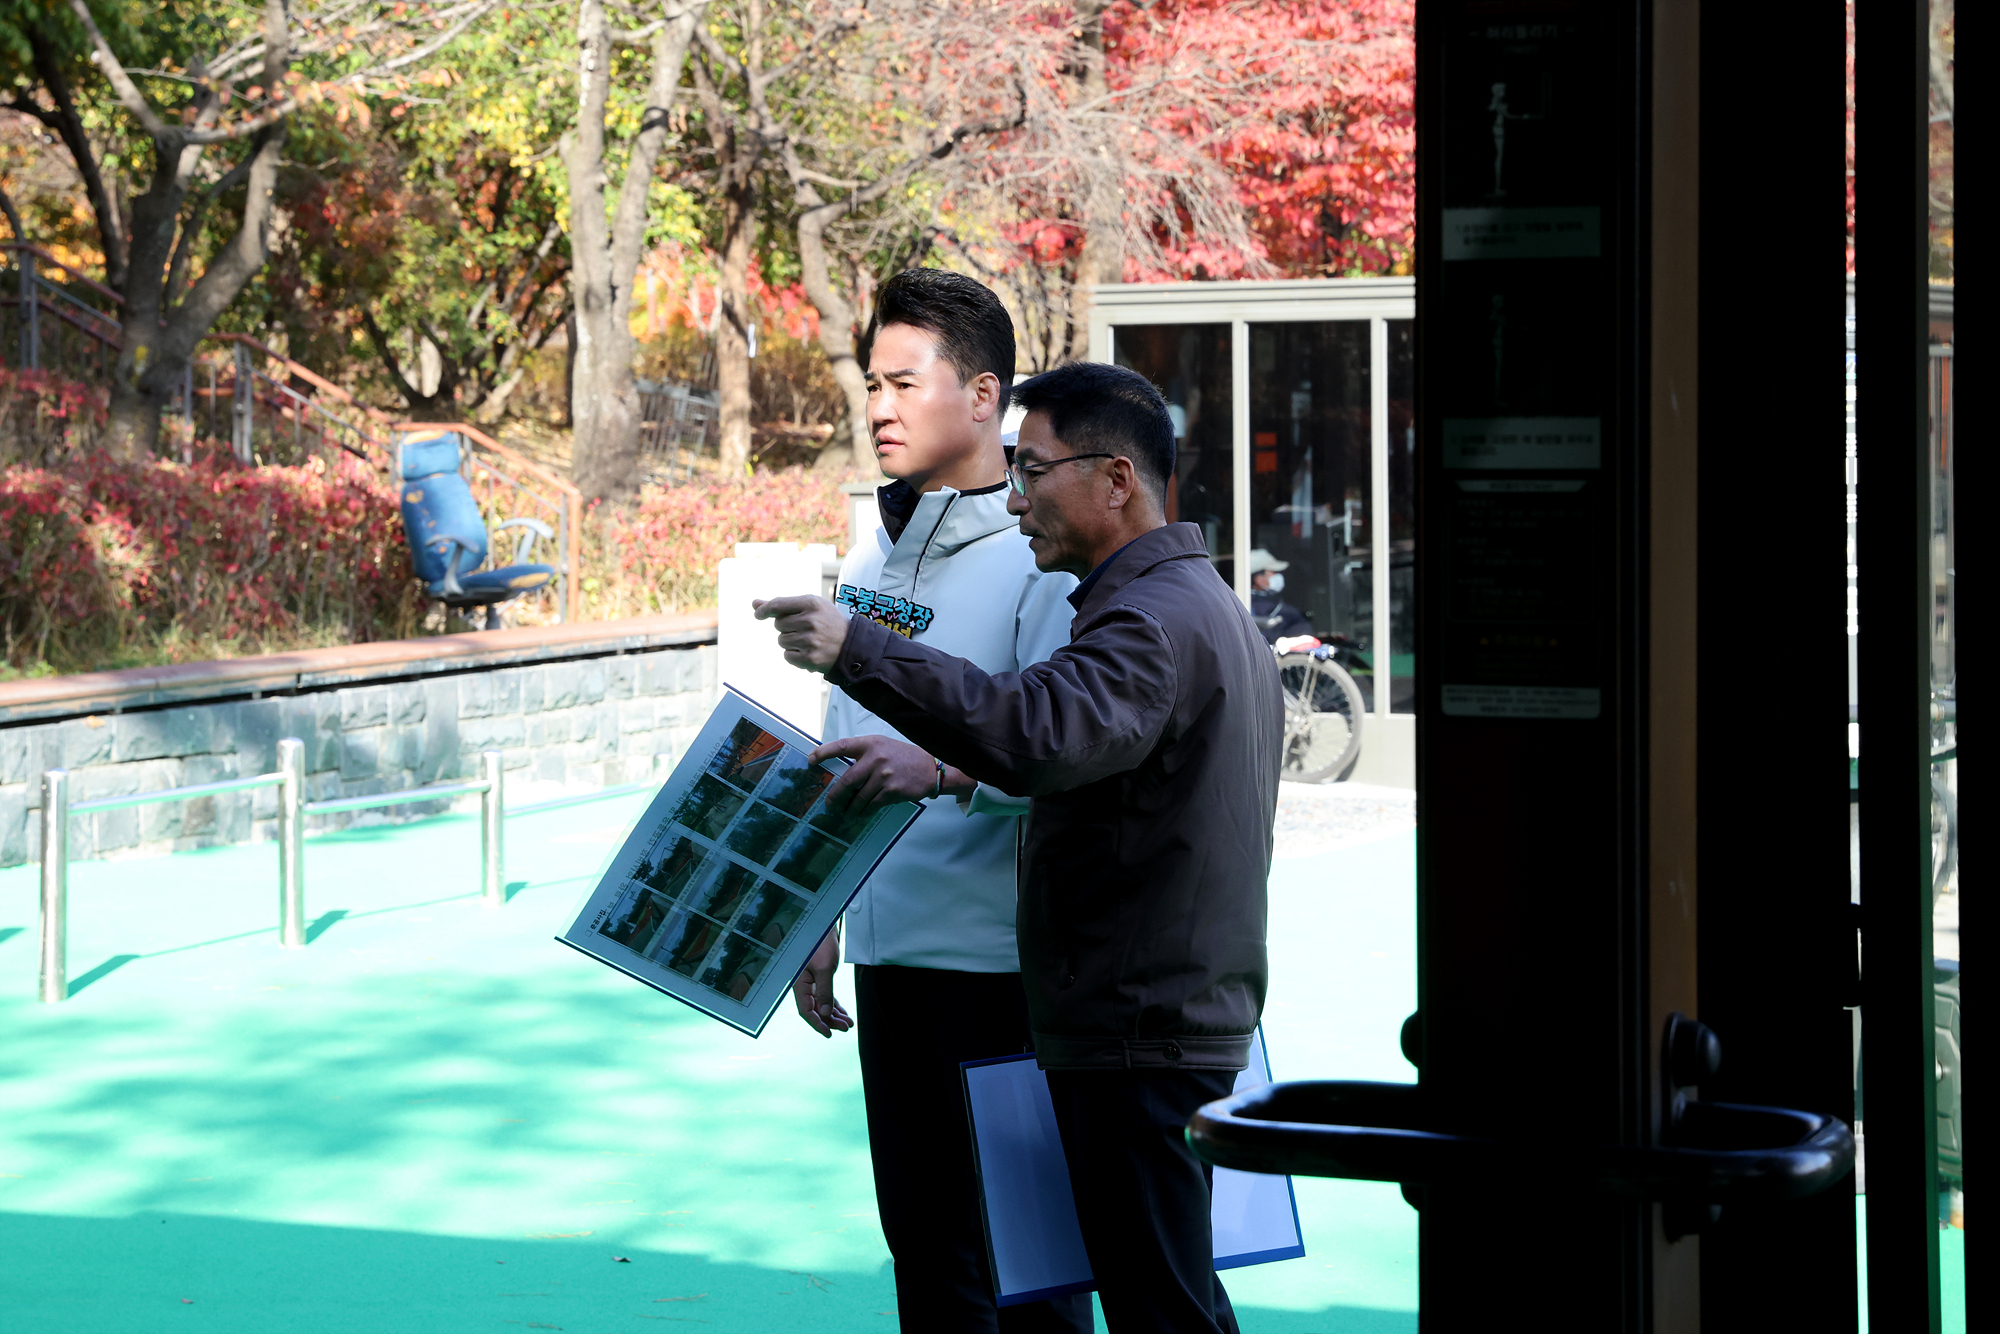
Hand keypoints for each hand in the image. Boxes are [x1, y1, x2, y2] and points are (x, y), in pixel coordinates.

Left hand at [753, 595, 847, 672]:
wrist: (852, 645)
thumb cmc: (827, 622)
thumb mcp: (810, 606)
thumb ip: (782, 605)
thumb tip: (754, 603)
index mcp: (811, 603)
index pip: (778, 605)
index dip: (764, 610)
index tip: (758, 614)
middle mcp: (810, 620)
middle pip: (778, 625)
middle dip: (786, 627)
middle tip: (804, 629)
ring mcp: (810, 640)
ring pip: (781, 641)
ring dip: (790, 642)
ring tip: (809, 641)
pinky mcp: (810, 658)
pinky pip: (787, 656)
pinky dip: (794, 655)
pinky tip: (808, 652)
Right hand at [792, 929, 850, 1037]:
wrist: (822, 925)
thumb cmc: (820, 942)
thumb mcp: (825, 968)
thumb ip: (825, 991)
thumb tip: (826, 1012)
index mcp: (799, 984)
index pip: (806, 1010)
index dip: (817, 1023)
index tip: (829, 1033)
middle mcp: (803, 985)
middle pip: (815, 1009)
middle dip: (830, 1020)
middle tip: (845, 1027)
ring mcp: (811, 982)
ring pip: (821, 1004)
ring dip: (834, 1014)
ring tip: (847, 1022)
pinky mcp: (818, 977)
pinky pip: (825, 996)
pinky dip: (834, 1004)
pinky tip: (843, 1012)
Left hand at [808, 734, 975, 814]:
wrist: (931, 769)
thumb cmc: (904, 757)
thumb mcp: (884, 747)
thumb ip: (865, 755)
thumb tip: (842, 771)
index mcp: (871, 744)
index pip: (842, 746)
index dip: (824, 752)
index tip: (811, 760)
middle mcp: (876, 758)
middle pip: (847, 780)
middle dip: (835, 795)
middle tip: (829, 804)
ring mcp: (884, 776)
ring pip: (859, 797)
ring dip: (850, 808)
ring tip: (846, 814)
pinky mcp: (891, 791)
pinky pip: (872, 804)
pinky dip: (865, 811)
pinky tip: (862, 814)